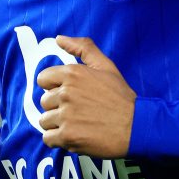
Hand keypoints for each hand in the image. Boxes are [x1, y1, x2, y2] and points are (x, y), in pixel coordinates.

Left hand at [37, 36, 135, 157]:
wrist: (136, 126)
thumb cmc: (121, 96)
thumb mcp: (106, 66)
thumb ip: (83, 48)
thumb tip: (59, 38)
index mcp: (73, 74)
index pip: (43, 79)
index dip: (54, 86)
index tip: (68, 94)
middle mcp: (66, 93)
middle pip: (44, 101)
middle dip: (57, 107)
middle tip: (78, 111)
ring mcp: (66, 116)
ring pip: (44, 120)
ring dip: (57, 124)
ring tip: (77, 124)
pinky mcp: (67, 137)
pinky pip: (48, 138)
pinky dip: (58, 140)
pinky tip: (74, 135)